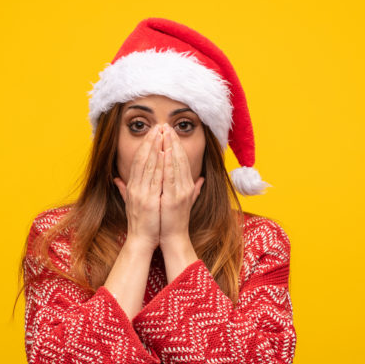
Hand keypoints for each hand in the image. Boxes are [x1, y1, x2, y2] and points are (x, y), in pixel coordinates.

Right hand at [113, 125, 164, 251]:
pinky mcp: (149, 200)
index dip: (144, 145)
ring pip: (148, 165)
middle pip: (142, 159)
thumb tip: (117, 180)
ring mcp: (141, 193)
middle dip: (150, 141)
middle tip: (158, 126)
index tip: (152, 133)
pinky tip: (165, 153)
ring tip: (162, 133)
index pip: (137, 161)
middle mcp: (135, 187)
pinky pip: (155, 179)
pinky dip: (160, 165)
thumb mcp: (131, 203)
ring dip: (155, 147)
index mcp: (132, 187)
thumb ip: (125, 189)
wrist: (140, 240)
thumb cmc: (140, 223)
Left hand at [160, 124, 203, 248]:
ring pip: (175, 164)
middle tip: (165, 125)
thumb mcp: (184, 201)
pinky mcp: (174, 198)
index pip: (182, 161)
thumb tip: (201, 180)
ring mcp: (181, 192)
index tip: (169, 132)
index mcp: (187, 185)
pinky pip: (170, 177)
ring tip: (164, 133)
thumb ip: (193, 189)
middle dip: (172, 141)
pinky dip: (167, 164)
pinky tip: (163, 152)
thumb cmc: (174, 220)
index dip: (176, 145)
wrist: (174, 237)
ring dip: (169, 147)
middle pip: (180, 159)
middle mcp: (186, 186)